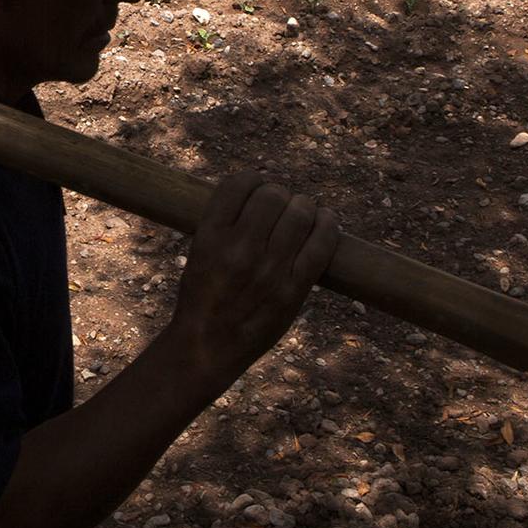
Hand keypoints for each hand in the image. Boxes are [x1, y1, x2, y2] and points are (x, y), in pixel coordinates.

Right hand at [170, 171, 338, 388]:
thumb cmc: (202, 297)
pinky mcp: (292, 291)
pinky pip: (321, 245)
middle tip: (280, 207)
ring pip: (301, 213)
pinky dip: (328, 225)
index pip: (239, 183)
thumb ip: (225, 224)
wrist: (206, 347)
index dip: (253, 180)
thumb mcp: (199, 253)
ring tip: (302, 214)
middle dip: (280, 195)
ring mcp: (268, 270)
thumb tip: (261, 192)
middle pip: (273, 195)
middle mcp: (239, 249)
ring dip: (304, 207)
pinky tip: (325, 221)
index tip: (257, 189)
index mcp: (209, 236)